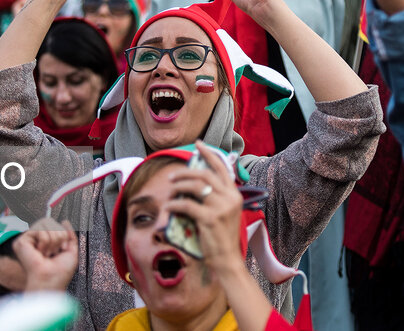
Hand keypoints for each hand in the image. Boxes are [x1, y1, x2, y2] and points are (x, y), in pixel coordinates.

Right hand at [15, 218, 78, 292]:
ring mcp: (28, 240)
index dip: (63, 235)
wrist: (51, 280)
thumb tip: (65, 221)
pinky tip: (40, 252)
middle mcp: (36, 239)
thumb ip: (69, 235)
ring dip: (52, 241)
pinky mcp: (22, 241)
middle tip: (54, 252)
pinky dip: (45, 242)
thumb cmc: (60, 272)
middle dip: (59, 236)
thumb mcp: (71, 251)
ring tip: (47, 254)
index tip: (62, 249)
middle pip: (51, 221)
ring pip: (46, 223)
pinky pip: (40, 230)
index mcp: (46, 242)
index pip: (55, 224)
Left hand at [165, 141, 245, 278]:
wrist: (227, 260)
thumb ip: (215, 197)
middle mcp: (230, 197)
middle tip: (173, 175)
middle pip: (205, 174)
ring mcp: (221, 207)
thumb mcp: (224, 212)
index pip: (222, 167)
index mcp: (235, 194)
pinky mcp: (210, 218)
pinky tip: (169, 207)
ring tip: (170, 189)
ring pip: (195, 186)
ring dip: (179, 185)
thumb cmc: (222, 237)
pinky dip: (175, 204)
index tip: (198, 144)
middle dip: (186, 171)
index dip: (209, 153)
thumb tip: (193, 184)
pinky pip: (187, 205)